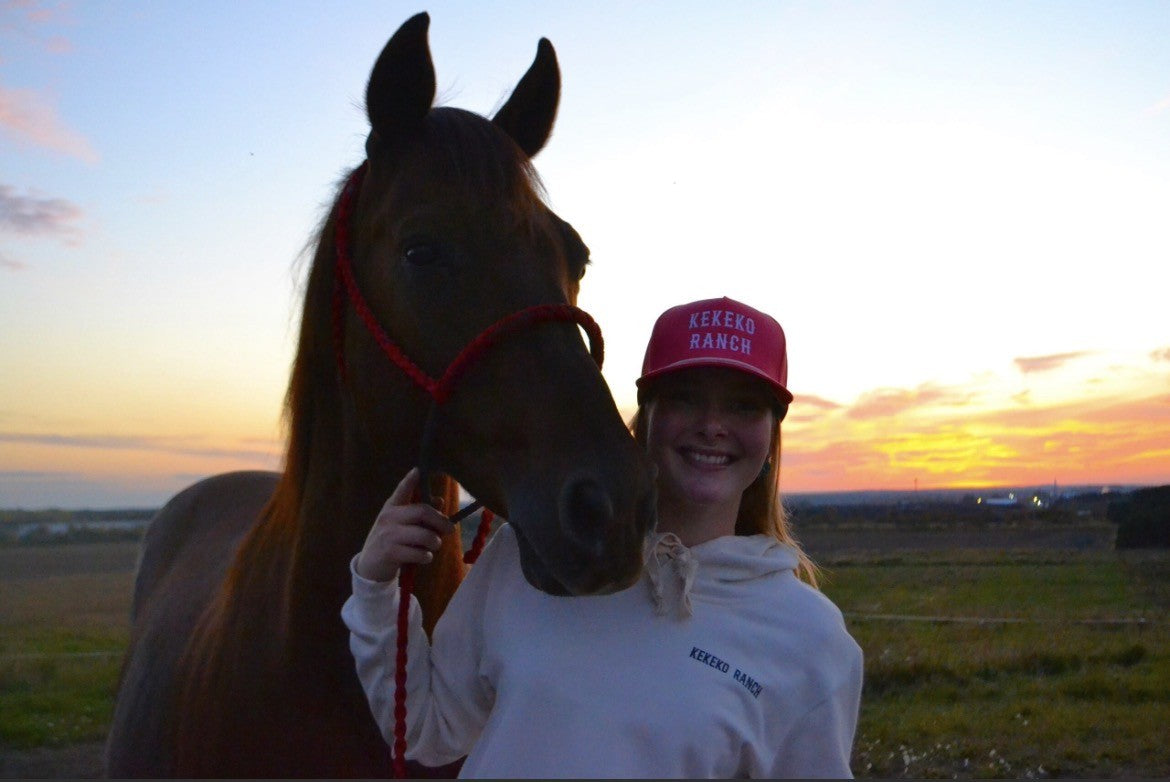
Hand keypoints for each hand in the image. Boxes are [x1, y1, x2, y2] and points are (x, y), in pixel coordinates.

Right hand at [355, 468, 455, 582]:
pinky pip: (420, 553)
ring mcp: (389, 535)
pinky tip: (423, 557)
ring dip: (435, 543)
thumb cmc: (390, 542)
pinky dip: (427, 557)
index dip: (411, 480)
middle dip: (441, 521)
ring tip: (433, 546)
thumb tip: (439, 501)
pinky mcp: (391, 553)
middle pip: (422, 511)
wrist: (369, 567)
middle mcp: (389, 518)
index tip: (418, 469)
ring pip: (425, 535)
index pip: (402, 490)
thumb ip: (417, 514)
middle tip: (450, 529)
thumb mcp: (399, 525)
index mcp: (391, 508)